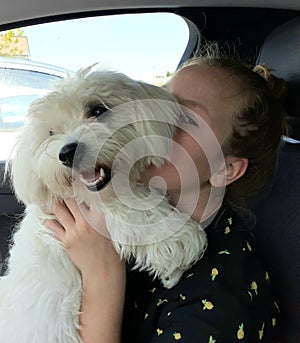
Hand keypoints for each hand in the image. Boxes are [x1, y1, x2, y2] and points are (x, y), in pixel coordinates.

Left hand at [45, 199, 125, 342]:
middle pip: (70, 199)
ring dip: (56, 203)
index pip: (88, 195)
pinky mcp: (66, 241)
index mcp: (100, 217)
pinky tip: (50, 217)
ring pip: (59, 209)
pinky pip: (53, 226)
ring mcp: (74, 231)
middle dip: (65, 192)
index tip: (76, 178)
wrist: (103, 272)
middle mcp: (86, 222)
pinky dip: (50, 220)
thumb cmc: (111, 250)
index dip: (81, 185)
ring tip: (55, 199)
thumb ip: (102, 214)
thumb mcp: (111, 228)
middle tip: (62, 188)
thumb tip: (94, 202)